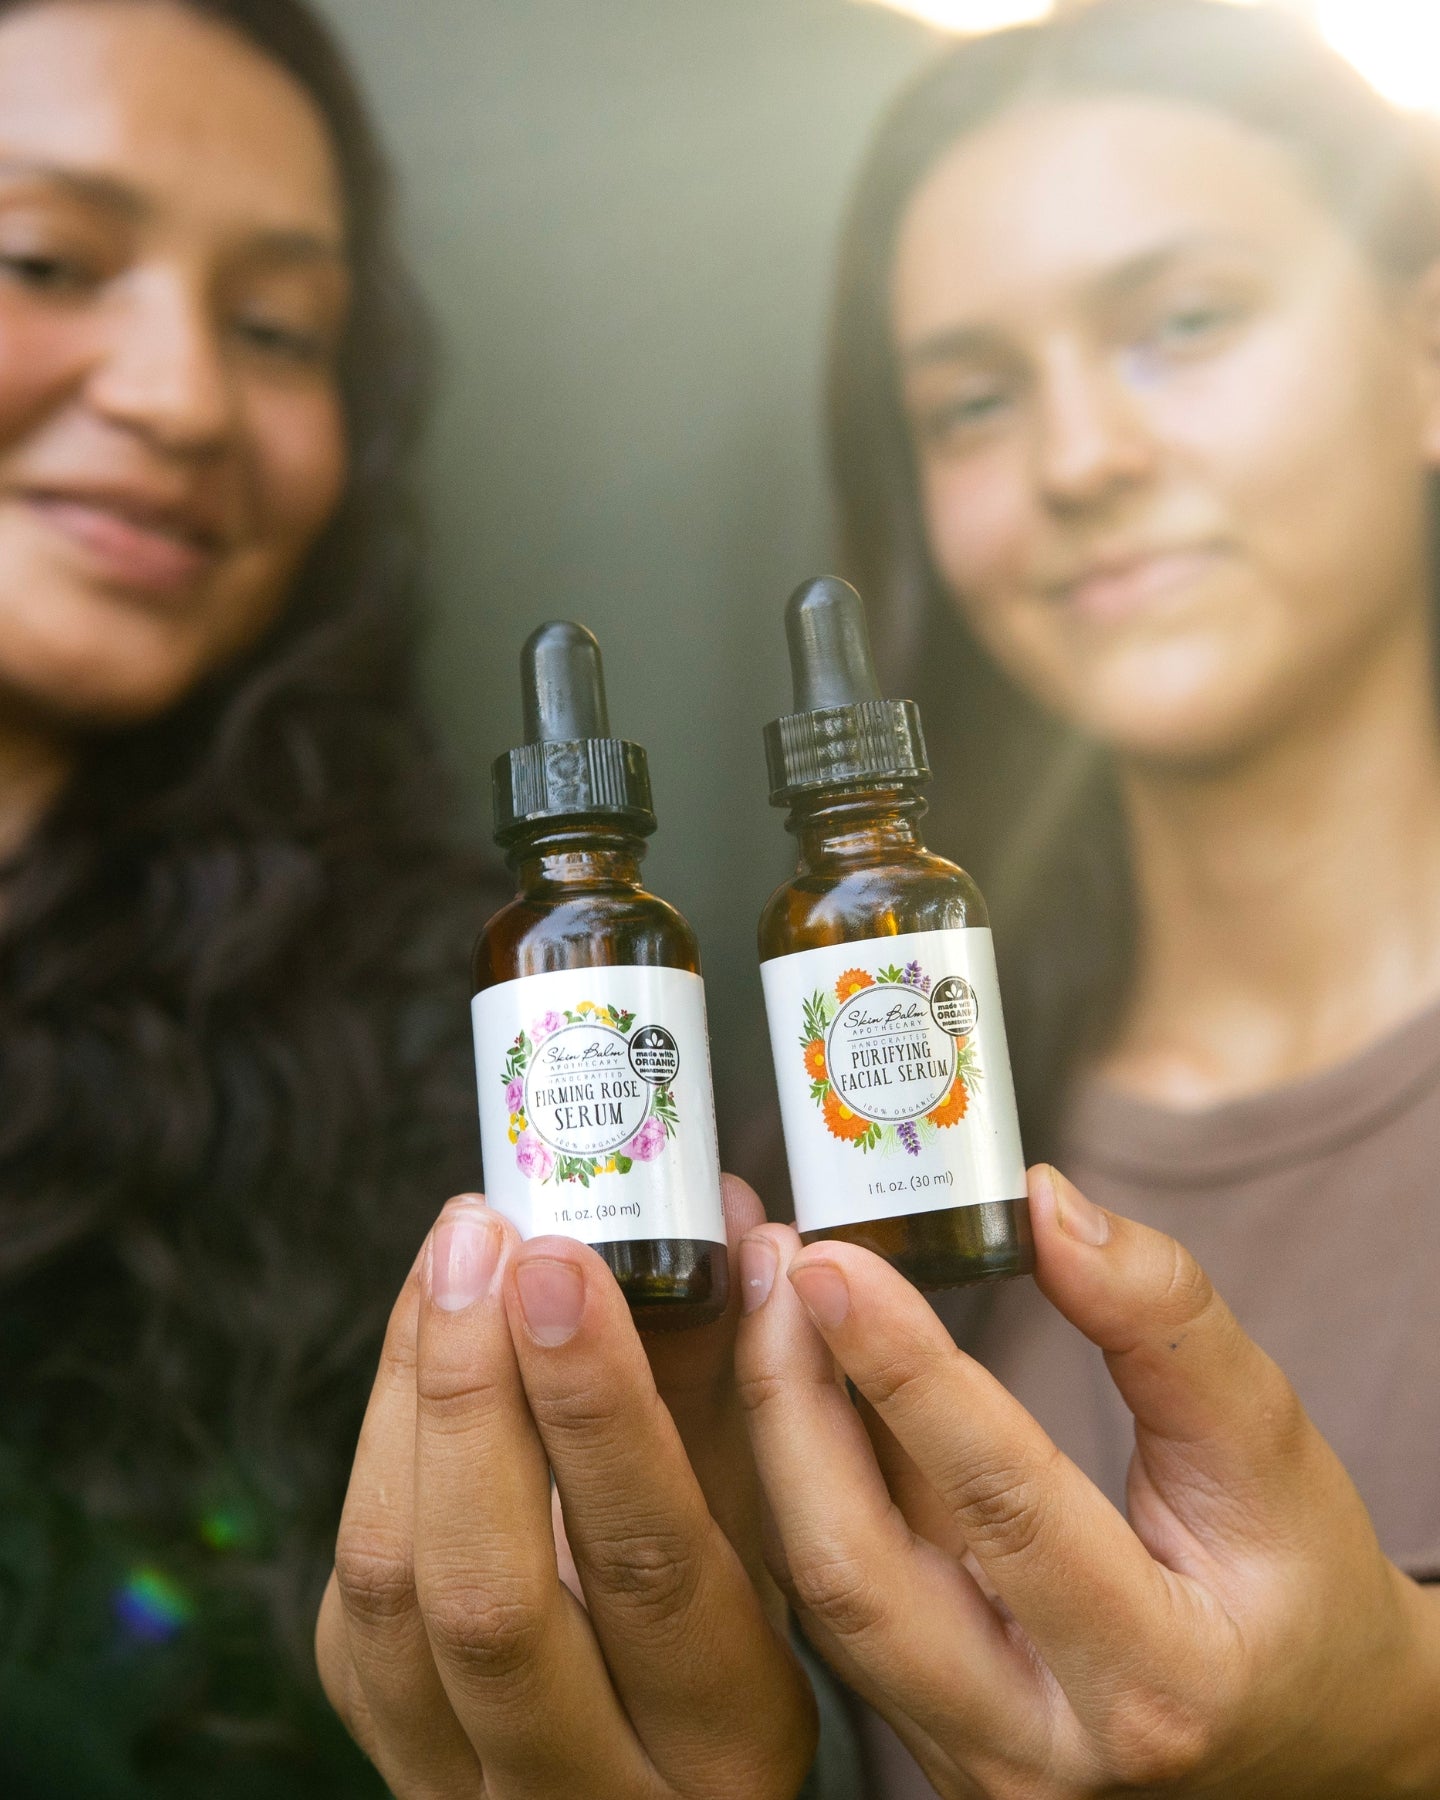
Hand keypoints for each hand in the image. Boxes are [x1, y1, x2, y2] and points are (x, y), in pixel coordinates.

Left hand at [317, 1177, 816, 1799]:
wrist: (643, 1790)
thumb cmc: (738, 1639)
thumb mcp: (773, 1545)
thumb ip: (740, 1397)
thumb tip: (718, 1214)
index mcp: (722, 1738)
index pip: (651, 1569)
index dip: (598, 1409)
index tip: (565, 1268)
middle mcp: (587, 1790)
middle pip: (492, 1597)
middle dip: (473, 1391)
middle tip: (484, 1240)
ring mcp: (467, 1784)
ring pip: (393, 1593)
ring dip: (411, 1398)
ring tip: (452, 1257)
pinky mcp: (390, 1743)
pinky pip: (355, 1593)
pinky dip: (383, 1442)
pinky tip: (423, 1339)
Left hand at [736, 1164, 1439, 1797]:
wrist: (1306, 1729)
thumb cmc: (1297, 1590)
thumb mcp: (1270, 1444)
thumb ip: (1164, 1322)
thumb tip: (1047, 1207)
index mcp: (1150, 1682)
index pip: (1001, 1507)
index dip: (905, 1373)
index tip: (833, 1264)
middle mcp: (1034, 1749)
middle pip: (856, 1573)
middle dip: (790, 1402)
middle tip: (775, 1262)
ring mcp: (964, 1754)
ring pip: (823, 1584)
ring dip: (778, 1423)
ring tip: (768, 1288)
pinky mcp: (922, 1725)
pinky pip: (837, 1585)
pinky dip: (805, 1464)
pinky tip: (793, 1361)